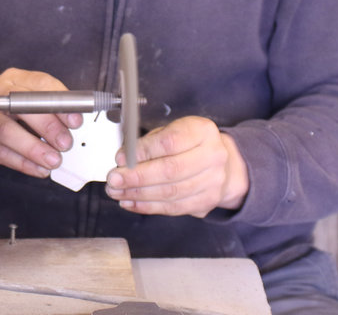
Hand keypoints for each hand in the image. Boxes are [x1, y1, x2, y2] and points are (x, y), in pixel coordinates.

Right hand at [0, 68, 82, 184]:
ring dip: (34, 148)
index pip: (40, 85)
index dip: (60, 103)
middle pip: (22, 105)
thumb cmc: (11, 118)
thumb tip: (75, 125)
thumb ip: (51, 112)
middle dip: (48, 126)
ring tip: (53, 160)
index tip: (75, 120)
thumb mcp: (31, 108)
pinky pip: (1, 152)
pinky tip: (39, 169)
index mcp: (16, 79)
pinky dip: (24, 163)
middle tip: (65, 143)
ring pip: (7, 131)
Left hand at [104, 116, 248, 216]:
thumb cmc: (190, 144)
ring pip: (170, 192)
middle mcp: (213, 156)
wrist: (222, 164)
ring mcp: (213, 182)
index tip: (121, 158)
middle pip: (171, 170)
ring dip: (138, 194)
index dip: (143, 151)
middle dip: (137, 176)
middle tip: (114, 179)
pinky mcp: (206, 202)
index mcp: (202, 131)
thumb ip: (149, 143)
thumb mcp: (172, 131)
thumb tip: (124, 159)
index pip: (170, 142)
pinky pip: (173, 208)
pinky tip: (130, 202)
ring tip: (117, 192)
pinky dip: (148, 207)